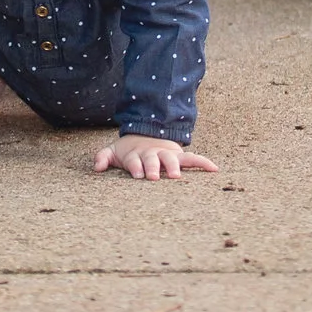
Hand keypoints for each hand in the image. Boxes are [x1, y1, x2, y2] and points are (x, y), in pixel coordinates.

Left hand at [95, 135, 218, 180]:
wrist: (146, 133)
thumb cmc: (128, 151)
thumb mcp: (113, 151)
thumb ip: (102, 157)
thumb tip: (96, 167)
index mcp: (135, 155)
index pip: (135, 161)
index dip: (136, 166)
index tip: (138, 174)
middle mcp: (152, 154)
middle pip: (153, 160)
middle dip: (153, 168)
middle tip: (153, 177)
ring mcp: (166, 154)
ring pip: (171, 160)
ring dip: (173, 167)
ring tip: (176, 177)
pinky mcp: (179, 156)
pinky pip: (193, 159)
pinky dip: (203, 163)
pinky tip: (214, 169)